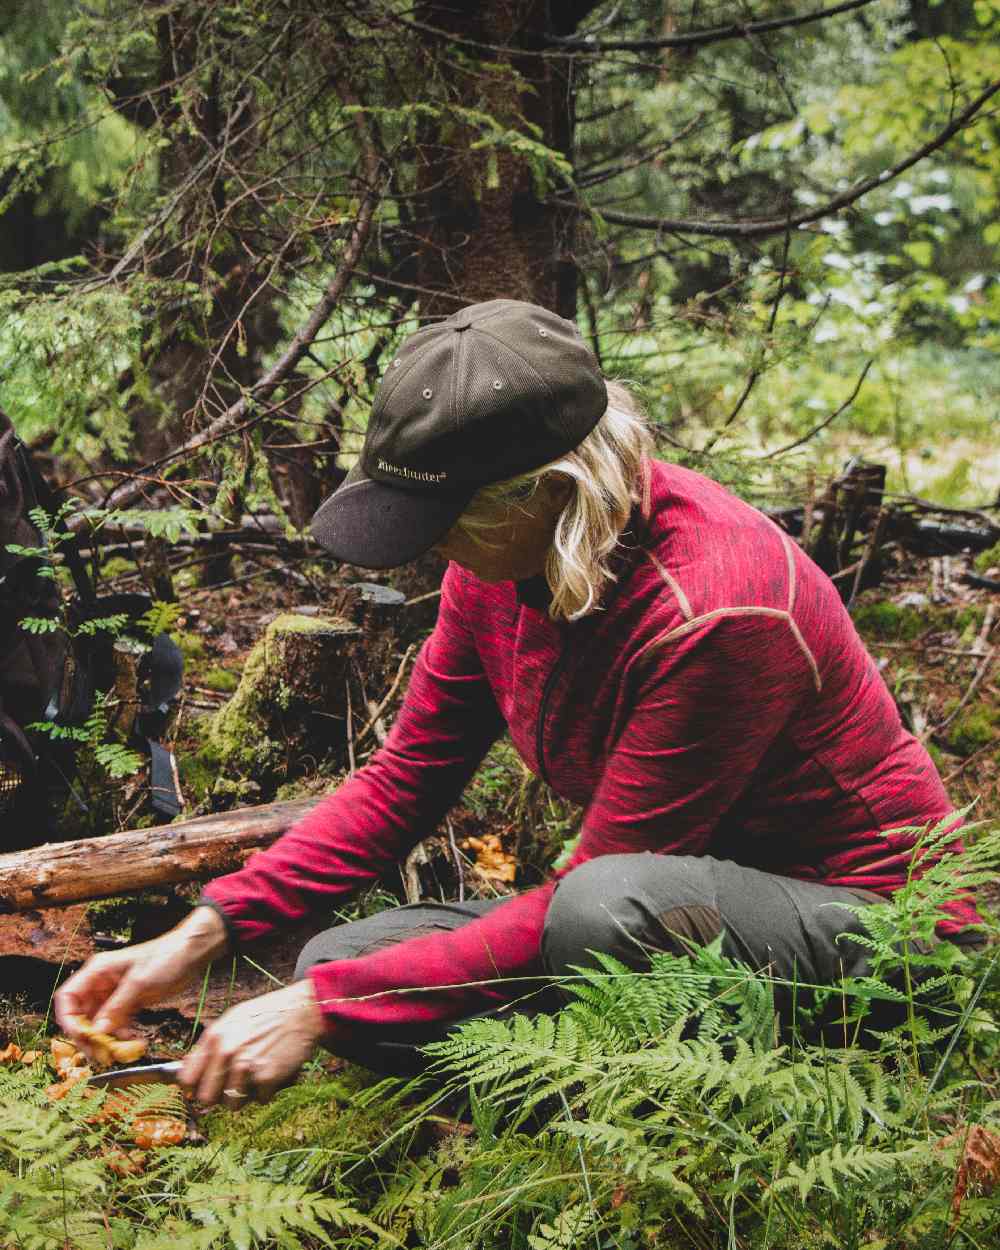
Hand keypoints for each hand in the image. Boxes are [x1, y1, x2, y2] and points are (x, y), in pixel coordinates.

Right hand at [54, 906, 228, 1047]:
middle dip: (89, 1037)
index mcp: (97, 971)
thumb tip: (97, 1032)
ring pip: (99, 1024)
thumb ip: (117, 1007)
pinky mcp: (129, 1003)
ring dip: (106, 1040)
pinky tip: (133, 1042)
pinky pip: (116, 1025)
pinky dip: (121, 1036)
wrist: (191, 953)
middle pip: (81, 1016)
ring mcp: (115, 995)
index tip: (82, 1037)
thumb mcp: (140, 982)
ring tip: (120, 1053)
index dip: (69, 1020)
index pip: (68, 998)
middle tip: (102, 1054)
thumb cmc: (166, 957)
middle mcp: (101, 984)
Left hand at [179, 980, 324, 1108]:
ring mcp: (246, 1065)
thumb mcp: (232, 1020)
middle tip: (233, 1085)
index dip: (193, 1088)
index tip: (202, 1088)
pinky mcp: (267, 1076)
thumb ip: (210, 1045)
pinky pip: (260, 1099)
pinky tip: (273, 1071)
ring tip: (255, 1076)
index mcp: (215, 1037)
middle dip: (218, 1096)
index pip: (187, 1079)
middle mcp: (227, 1051)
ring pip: (232, 1104)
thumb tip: (187, 1071)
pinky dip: (268, 1091)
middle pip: (207, 1098)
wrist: (302, 1011)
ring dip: (245, 1095)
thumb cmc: (267, 1014)